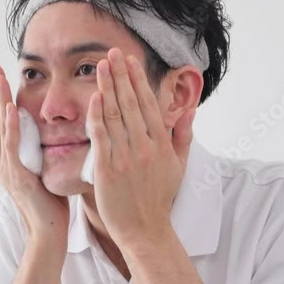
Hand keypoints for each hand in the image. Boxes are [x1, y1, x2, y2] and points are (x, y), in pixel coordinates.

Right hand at [0, 64, 68, 245]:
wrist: (49, 231)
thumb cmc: (51, 202)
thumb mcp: (45, 169)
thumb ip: (41, 151)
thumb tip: (50, 132)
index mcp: (8, 158)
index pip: (3, 121)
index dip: (1, 97)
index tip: (2, 74)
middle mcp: (2, 161)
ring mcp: (7, 168)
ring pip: (1, 128)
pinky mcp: (17, 176)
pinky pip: (13, 147)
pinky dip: (11, 127)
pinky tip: (12, 110)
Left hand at [86, 48, 195, 249]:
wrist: (145, 230)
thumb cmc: (159, 199)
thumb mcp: (179, 167)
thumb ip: (183, 137)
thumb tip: (189, 112)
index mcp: (161, 144)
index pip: (149, 104)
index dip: (138, 80)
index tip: (130, 60)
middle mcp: (145, 146)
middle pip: (131, 103)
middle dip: (120, 75)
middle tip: (112, 53)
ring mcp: (126, 157)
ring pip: (116, 114)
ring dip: (107, 87)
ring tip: (100, 66)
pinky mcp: (107, 168)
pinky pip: (101, 136)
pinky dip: (97, 115)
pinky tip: (94, 97)